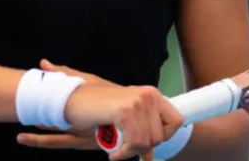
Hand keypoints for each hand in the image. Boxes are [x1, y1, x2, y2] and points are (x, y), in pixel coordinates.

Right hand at [24, 59, 183, 160]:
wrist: (71, 98)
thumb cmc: (96, 109)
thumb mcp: (125, 117)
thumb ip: (141, 130)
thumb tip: (149, 156)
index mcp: (151, 94)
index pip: (177, 120)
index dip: (164, 136)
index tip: (146, 144)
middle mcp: (148, 95)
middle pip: (161, 136)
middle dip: (143, 148)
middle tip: (124, 149)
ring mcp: (138, 102)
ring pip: (148, 142)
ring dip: (130, 152)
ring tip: (117, 151)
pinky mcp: (126, 111)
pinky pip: (135, 143)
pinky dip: (124, 153)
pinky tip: (113, 153)